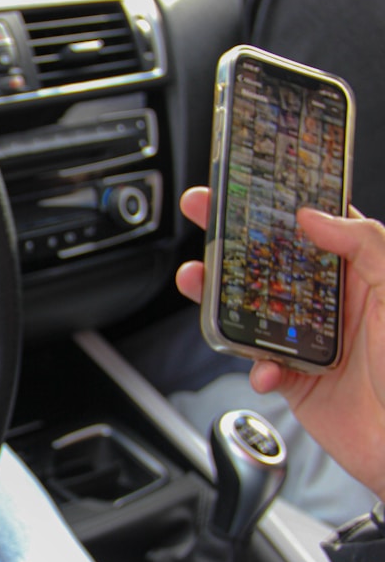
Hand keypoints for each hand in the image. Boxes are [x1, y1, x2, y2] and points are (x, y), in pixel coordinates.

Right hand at [177, 186, 384, 501]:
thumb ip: (364, 245)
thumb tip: (314, 215)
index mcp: (359, 275)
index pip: (312, 226)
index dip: (276, 202)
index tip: (245, 183)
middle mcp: (330, 303)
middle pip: (270, 260)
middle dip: (232, 236)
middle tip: (200, 212)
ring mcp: (307, 340)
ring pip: (251, 308)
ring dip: (220, 297)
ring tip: (196, 280)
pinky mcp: (294, 378)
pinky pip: (256, 361)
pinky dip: (252, 364)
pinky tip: (264, 368)